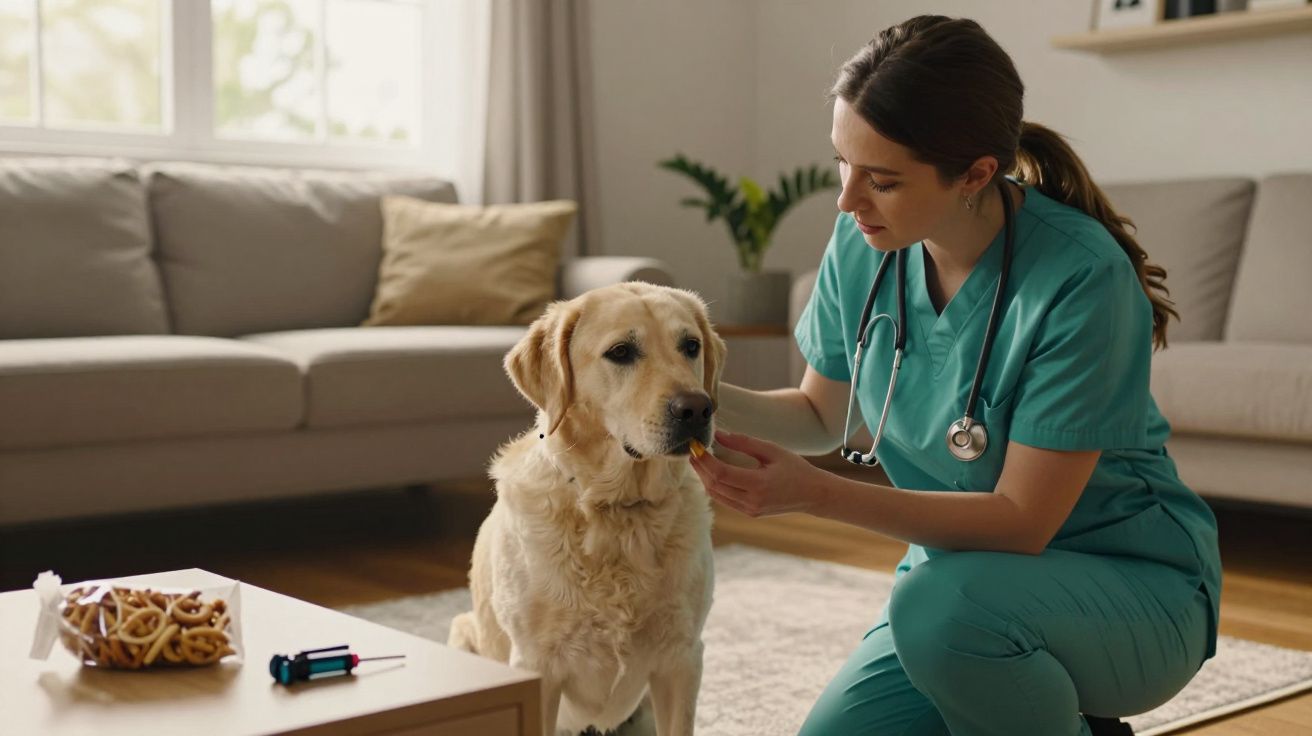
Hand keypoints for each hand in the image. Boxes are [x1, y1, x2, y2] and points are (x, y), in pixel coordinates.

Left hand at [689, 430, 828, 517]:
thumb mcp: (772, 450)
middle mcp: (751, 501)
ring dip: (703, 477)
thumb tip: (718, 435)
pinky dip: (713, 485)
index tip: (696, 445)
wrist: (813, 494)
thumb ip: (743, 442)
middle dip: (699, 467)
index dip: (705, 460)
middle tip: (692, 449)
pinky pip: (724, 499)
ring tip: (697, 459)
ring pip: (715, 494)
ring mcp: (749, 510)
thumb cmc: (795, 468)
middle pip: (714, 485)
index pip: (721, 473)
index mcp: (759, 484)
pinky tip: (710, 471)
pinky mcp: (749, 513)